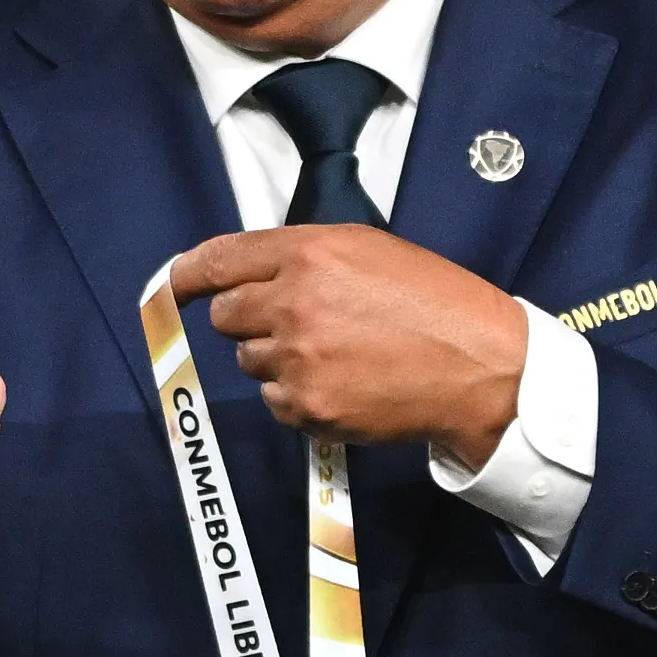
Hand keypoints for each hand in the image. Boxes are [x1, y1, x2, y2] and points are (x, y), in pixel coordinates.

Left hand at [164, 226, 526, 463]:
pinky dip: (299, 398)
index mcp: (309, 252)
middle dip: (250, 320)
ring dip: (278, 360)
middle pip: (226, 316)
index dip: (187, 275)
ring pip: (249, 361)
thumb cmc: (434, 304)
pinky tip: (343, 385)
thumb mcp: (371, 251)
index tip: (175, 285)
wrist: (481, 368)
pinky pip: (274, 402)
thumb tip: (249, 273)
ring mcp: (297, 358)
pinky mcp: (307, 406)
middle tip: (299, 325)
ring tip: (337, 356)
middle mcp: (293, 302)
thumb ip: (305, 257)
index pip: (218, 260)